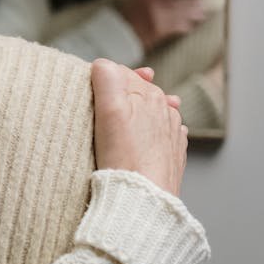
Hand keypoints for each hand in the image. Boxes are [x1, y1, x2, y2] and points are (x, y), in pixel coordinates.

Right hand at [91, 58, 187, 194]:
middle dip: (121, 94)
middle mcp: (165, 109)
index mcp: (149, 94)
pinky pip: (163, 132)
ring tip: (124, 121)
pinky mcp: (174, 152)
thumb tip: (102, 64)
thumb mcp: (109, 110)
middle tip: (102, 108)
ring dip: (139, 110)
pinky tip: (143, 139)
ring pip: (152, 110)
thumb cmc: (124, 158)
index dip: (102, 80)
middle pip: (136, 91)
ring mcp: (172, 131)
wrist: (144, 199)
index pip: (119, 73)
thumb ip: (107, 78)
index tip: (90, 94)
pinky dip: (152, 130)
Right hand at [118, 0, 205, 51]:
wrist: (116, 32)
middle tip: (204, 3)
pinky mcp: (159, 32)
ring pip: (180, 16)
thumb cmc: (125, 14)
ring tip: (201, 13)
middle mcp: (157, 8)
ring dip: (192, 15)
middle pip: (180, 4)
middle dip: (192, 4)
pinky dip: (184, 26)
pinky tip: (190, 26)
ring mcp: (159, 20)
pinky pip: (175, 28)